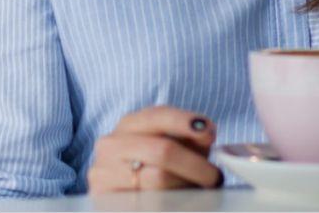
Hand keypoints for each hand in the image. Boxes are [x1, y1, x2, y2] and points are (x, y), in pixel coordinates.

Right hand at [87, 106, 222, 193]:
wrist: (123, 193)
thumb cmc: (152, 167)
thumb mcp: (168, 144)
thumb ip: (188, 137)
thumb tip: (207, 134)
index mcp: (128, 125)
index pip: (158, 116)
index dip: (185, 122)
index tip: (210, 132)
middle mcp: (110, 146)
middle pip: (162, 151)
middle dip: (195, 164)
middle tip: (214, 176)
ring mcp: (104, 174)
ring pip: (158, 180)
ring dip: (186, 185)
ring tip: (197, 189)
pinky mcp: (106, 201)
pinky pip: (149, 203)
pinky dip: (172, 202)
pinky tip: (180, 202)